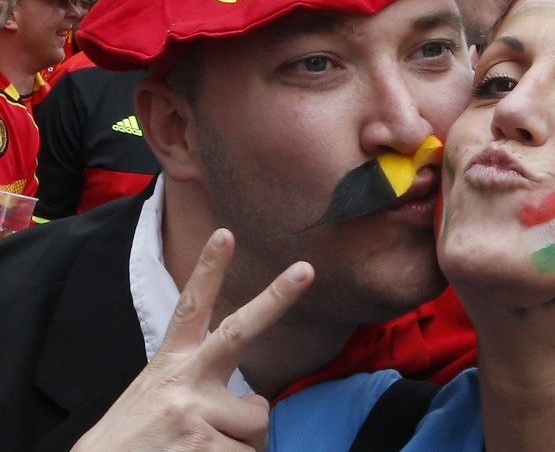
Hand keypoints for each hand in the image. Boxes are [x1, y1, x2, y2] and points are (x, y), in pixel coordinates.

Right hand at [71, 228, 314, 450]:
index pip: (192, 308)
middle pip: (239, 332)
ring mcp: (193, 413)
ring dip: (242, 442)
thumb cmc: (138, 438)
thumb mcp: (161, 397)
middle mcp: (184, 380)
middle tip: (306, 269)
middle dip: (277, 298)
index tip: (225, 234)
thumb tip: (256, 405)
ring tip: (202, 449)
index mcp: (173, 362)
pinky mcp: (202, 447)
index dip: (208, 269)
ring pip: (256, 422)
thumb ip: (206, 387)